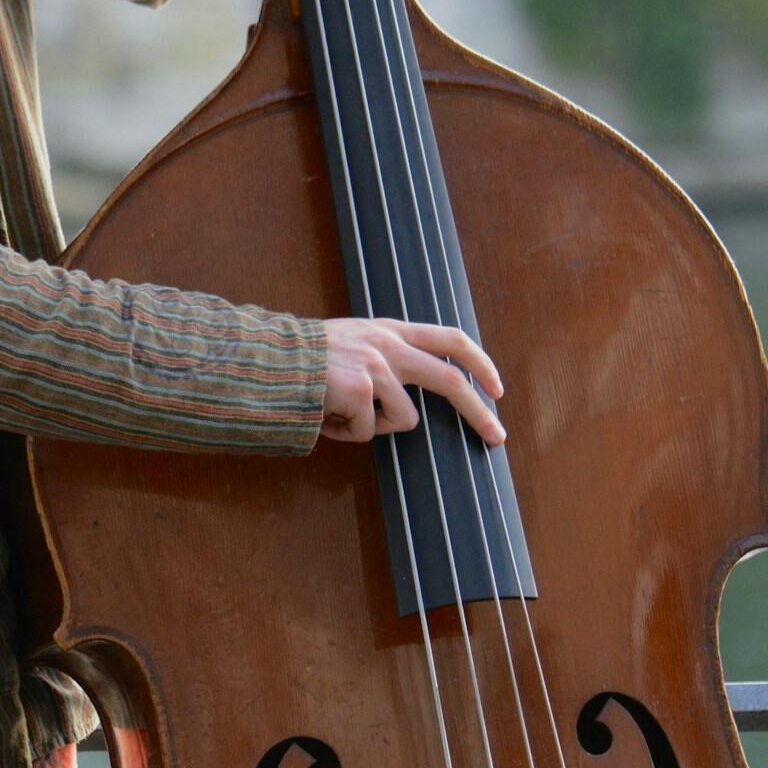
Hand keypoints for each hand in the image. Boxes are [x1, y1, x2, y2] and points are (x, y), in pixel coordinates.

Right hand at [321, 317, 506, 446]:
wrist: (268, 361)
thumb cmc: (306, 361)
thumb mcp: (354, 343)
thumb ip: (386, 358)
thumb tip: (412, 401)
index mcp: (392, 331)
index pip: (449, 339)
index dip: (479, 363)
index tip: (497, 389)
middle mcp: (389, 344)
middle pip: (450, 379)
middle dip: (478, 411)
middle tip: (498, 437)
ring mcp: (376, 366)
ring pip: (403, 420)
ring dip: (373, 427)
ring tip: (340, 414)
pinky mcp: (361, 389)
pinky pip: (368, 432)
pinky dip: (346, 433)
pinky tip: (325, 417)